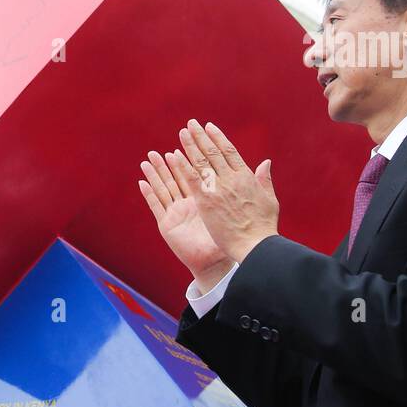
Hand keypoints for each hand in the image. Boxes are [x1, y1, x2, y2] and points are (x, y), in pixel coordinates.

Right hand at [138, 150, 233, 291]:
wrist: (215, 263)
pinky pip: (157, 206)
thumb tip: (264, 164)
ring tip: (147, 160)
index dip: (188, 159)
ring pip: (163, 189)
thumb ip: (243, 189)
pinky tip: (142, 182)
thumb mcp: (238, 211)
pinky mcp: (167, 225)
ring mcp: (176, 214)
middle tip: (158, 149)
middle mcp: (187, 205)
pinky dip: (149, 194)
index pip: (194, 174)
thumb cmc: (227, 240)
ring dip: (154, 174)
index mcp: (203, 199)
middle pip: (174, 179)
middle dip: (166, 164)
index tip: (183, 143)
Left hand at [169, 120, 279, 262]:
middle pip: (213, 152)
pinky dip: (183, 166)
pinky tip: (174, 155)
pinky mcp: (206, 201)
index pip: (230, 151)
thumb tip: (265, 162)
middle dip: (201, 136)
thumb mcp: (269, 199)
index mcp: (247, 177)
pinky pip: (192, 179)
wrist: (255, 244)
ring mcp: (218, 189)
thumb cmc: (264, 226)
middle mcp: (231, 179)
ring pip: (201, 162)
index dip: (218, 138)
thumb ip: (265, 179)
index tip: (209, 127)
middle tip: (191, 124)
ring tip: (182, 132)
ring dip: (190, 145)